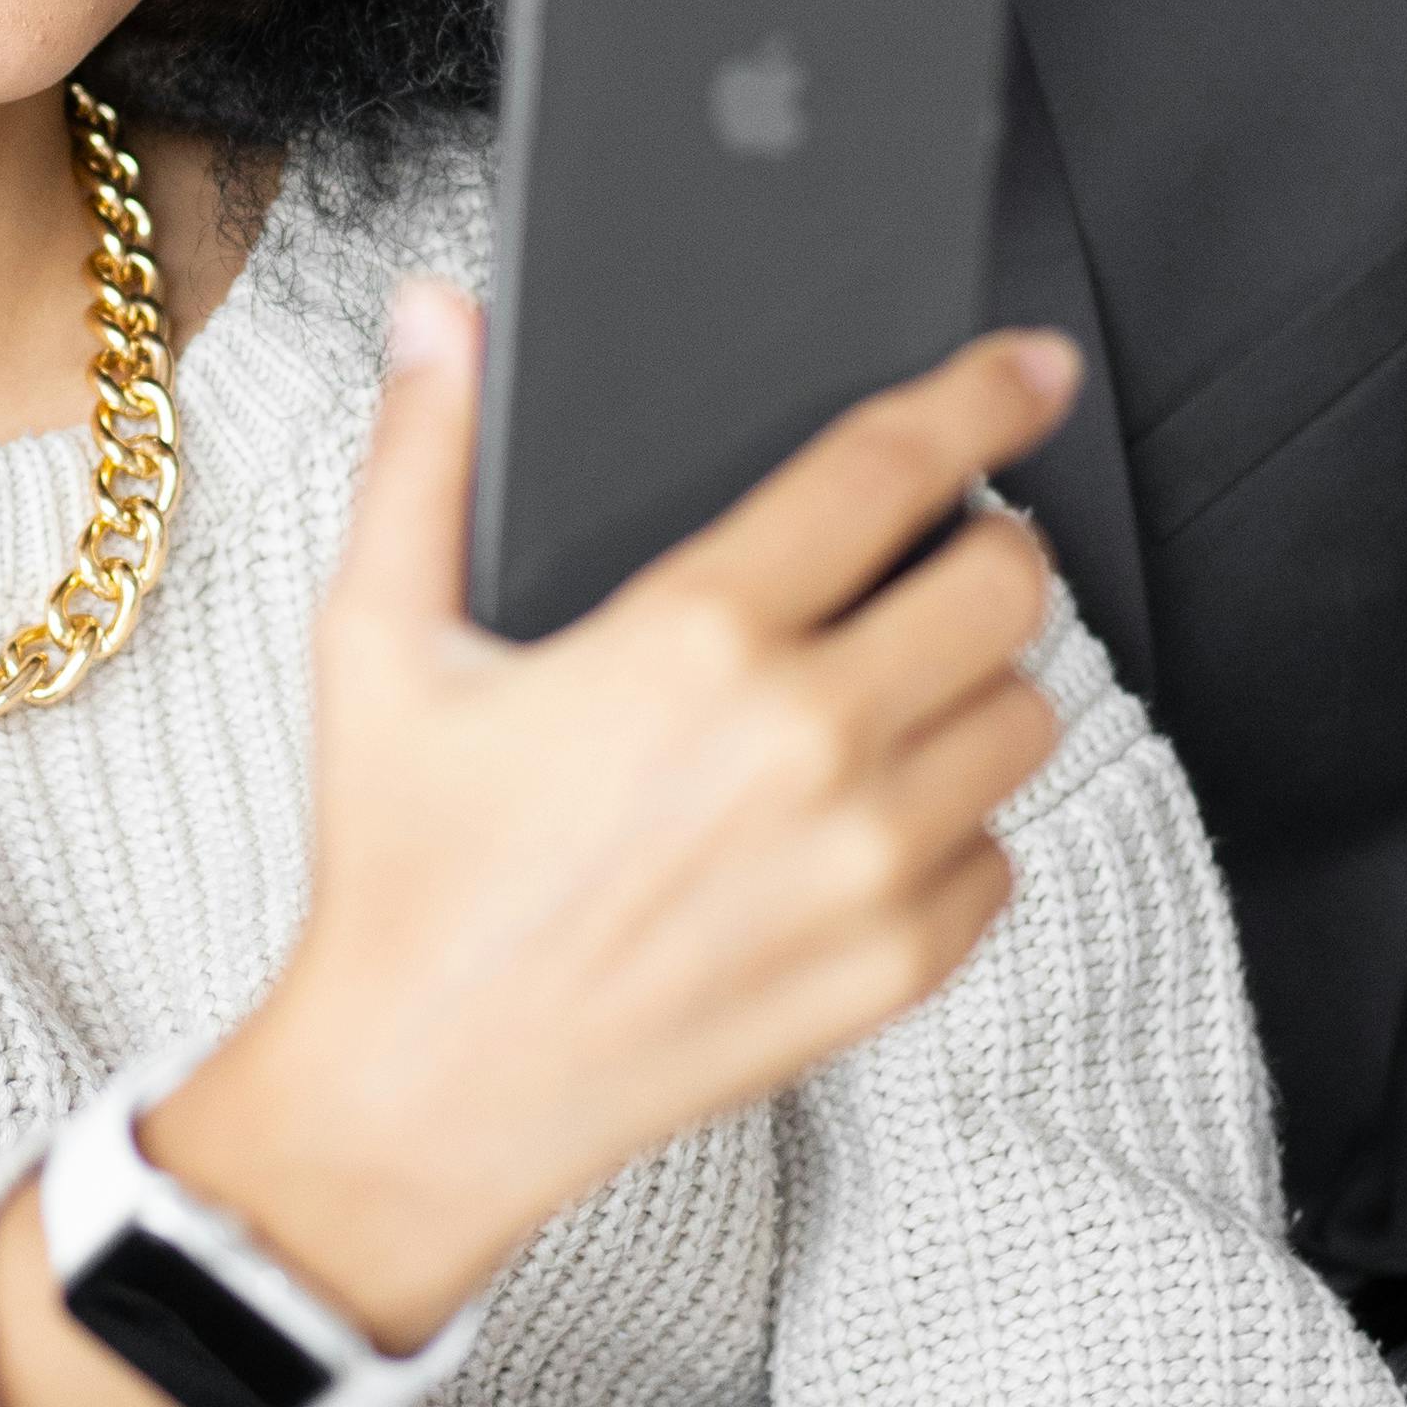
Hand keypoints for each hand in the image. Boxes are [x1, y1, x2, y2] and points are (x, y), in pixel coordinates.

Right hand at [0, 292, 1080, 1406]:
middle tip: (923, 563)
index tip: (1030, 369)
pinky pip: (1002, 854)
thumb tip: (437, 314)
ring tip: (876, 699)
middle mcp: (808, 745)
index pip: (893, 469)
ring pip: (1025, 717)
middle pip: (1008, 587)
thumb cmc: (404, 868)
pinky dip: (954, 826)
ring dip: (970, 689)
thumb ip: (418, 455)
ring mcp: (867, 866)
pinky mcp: (895, 968)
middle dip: (984, 550)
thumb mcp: (376, 642)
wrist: (423, 1091)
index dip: (983, 397)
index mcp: (695, 640)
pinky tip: (854, 823)